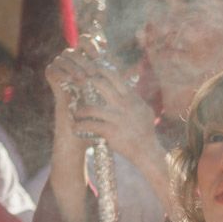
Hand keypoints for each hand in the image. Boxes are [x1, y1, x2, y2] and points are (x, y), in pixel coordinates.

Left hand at [59, 48, 164, 179]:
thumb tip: (128, 89)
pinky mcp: (111, 131)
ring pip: (91, 108)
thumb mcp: (145, 111)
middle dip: (86, 83)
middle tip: (77, 87)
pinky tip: (76, 128)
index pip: (114, 77)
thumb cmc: (146, 131)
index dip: (100, 71)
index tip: (90, 71)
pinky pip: (90, 125)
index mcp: (131, 97)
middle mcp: (124, 104)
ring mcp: (117, 117)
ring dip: (80, 111)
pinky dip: (80, 126)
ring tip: (75, 114)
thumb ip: (135, 99)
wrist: (147, 150)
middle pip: (100, 85)